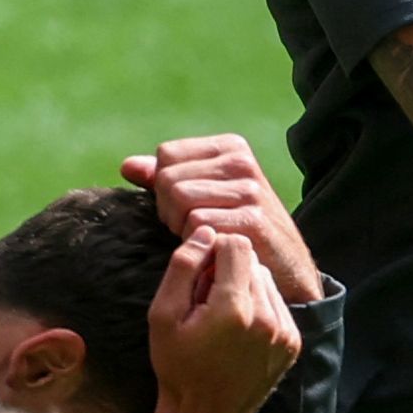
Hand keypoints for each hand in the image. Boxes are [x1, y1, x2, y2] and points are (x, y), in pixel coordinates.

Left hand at [123, 134, 325, 304]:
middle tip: (192, 229)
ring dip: (182, 228)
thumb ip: (165, 178)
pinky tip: (214, 249)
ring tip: (203, 238)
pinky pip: (198, 225)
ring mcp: (250, 191)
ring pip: (180, 200)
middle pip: (169, 179)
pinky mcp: (252, 222)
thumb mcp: (206, 194)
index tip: (186, 207)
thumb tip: (127, 166)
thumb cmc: (237, 227)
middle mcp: (242, 163)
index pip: (166, 154)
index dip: (164, 185)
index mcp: (231, 147)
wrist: (285, 265)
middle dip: (169, 210)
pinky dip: (198, 242)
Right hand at [147, 230, 301, 412]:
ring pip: (267, 280)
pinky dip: (260, 307)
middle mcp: (267, 316)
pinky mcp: (293, 342)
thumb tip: (206, 231)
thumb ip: (183, 267)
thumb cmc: (177, 366)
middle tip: (207, 301)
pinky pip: (278, 304)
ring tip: (224, 317)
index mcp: (234, 308)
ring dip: (246, 287)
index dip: (213, 253)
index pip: (236, 245)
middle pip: (252, 261)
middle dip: (229, 271)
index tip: (198, 277)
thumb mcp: (162, 316)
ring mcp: (284, 331)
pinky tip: (240, 330)